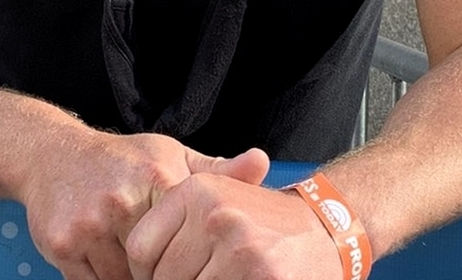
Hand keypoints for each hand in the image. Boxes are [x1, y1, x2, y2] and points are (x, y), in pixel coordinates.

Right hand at [22, 125, 268, 279]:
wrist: (54, 154)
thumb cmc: (123, 159)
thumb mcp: (169, 155)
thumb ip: (216, 169)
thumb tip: (262, 162)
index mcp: (156, 176)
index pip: (188, 235)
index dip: (195, 256)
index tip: (200, 262)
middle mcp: (121, 199)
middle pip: (157, 264)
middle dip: (164, 271)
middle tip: (170, 265)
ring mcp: (89, 223)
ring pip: (125, 279)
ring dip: (133, 278)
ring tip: (139, 263)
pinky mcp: (63, 245)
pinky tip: (112, 264)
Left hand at [125, 172, 341, 279]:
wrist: (326, 230)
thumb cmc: (263, 222)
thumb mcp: (220, 200)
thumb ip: (178, 223)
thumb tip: (136, 268)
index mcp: (198, 190)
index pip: (141, 249)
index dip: (146, 274)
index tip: (160, 276)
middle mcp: (215, 215)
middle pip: (164, 278)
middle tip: (203, 275)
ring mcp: (239, 248)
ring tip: (223, 276)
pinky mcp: (261, 276)